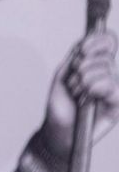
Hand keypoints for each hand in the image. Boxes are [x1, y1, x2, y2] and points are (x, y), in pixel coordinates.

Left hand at [44, 31, 118, 156]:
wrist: (58, 130)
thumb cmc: (60, 105)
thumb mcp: (62, 75)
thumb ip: (75, 57)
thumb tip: (84, 42)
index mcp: (96, 64)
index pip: (108, 42)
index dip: (97, 41)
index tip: (82, 50)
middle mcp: (109, 75)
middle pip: (105, 56)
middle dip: (82, 68)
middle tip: (74, 84)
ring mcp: (115, 89)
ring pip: (108, 70)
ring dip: (84, 82)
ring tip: (78, 95)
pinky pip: (115, 88)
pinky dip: (98, 89)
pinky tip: (89, 99)